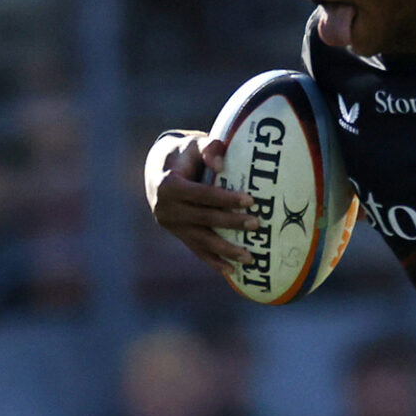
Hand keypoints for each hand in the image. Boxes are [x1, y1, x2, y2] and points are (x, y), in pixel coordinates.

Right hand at [144, 130, 257, 282]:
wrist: (158, 170)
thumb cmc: (183, 154)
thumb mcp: (193, 144)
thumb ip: (208, 148)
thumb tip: (222, 163)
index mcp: (168, 186)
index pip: (202, 195)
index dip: (225, 199)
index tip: (250, 201)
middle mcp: (166, 209)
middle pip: (204, 219)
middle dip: (232, 223)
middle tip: (257, 224)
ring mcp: (170, 225)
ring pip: (201, 240)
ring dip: (225, 250)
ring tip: (250, 258)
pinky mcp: (177, 234)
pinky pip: (196, 249)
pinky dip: (213, 260)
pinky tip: (231, 270)